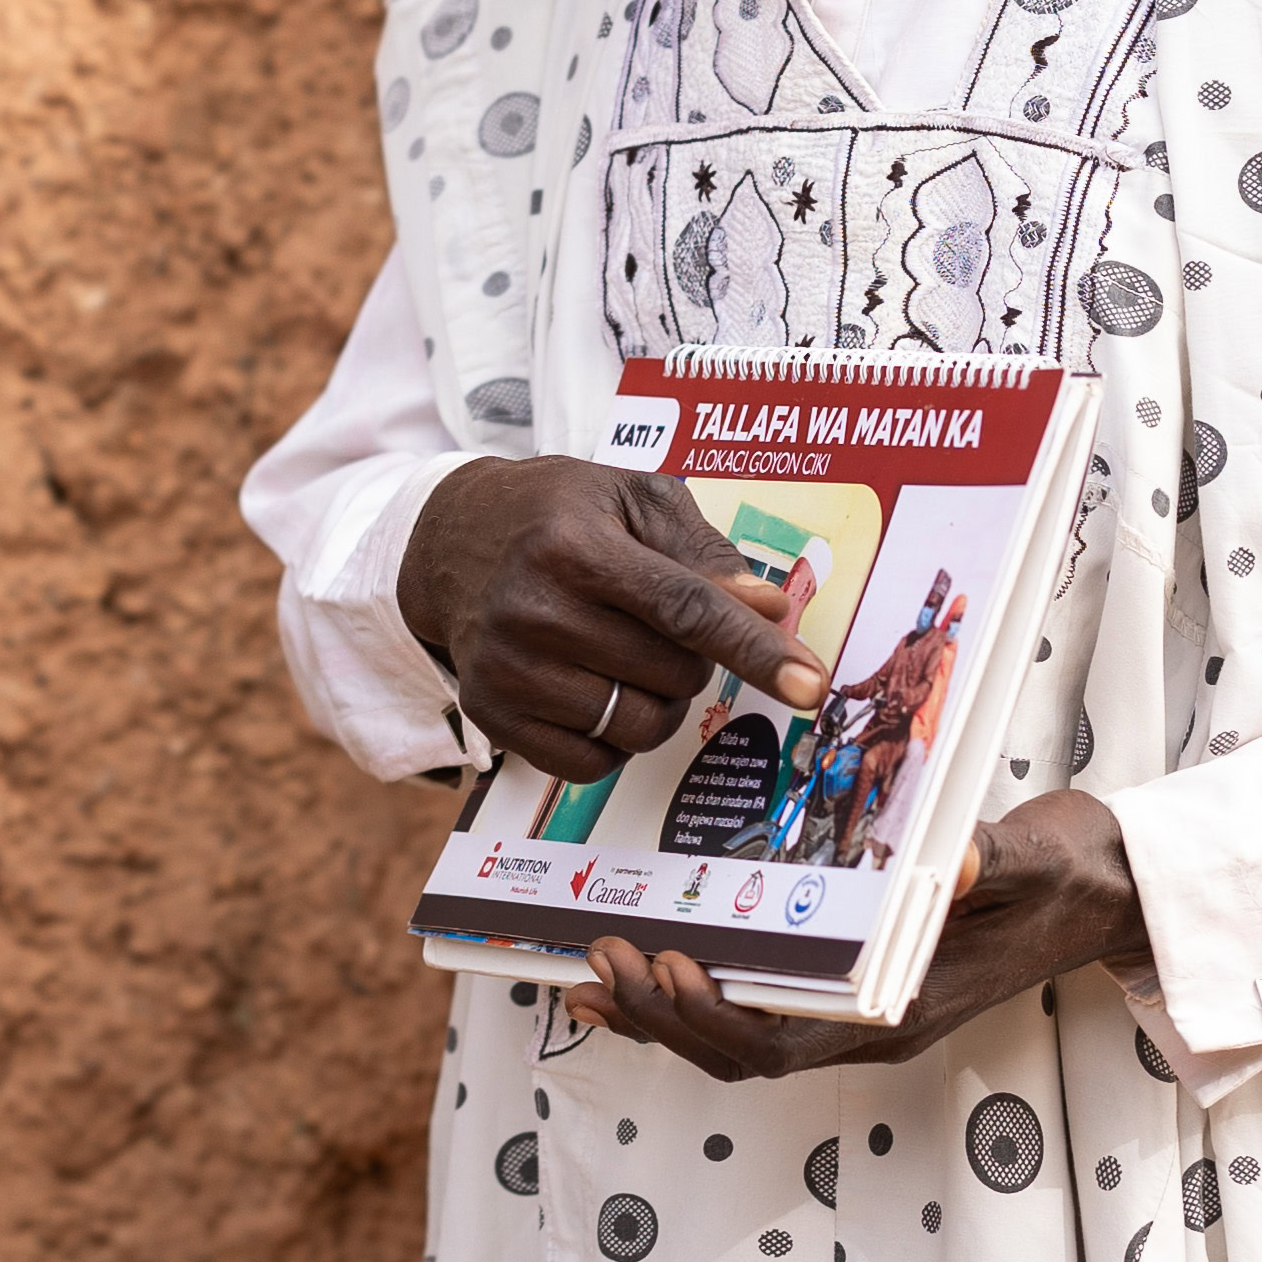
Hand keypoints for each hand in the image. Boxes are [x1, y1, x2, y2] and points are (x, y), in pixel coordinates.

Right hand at [399, 455, 826, 779]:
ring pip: (641, 726)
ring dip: (659, 699)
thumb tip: (771, 609)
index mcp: (573, 545)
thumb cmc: (557, 513)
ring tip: (623, 650)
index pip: (686, 610)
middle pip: (673, 673)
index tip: (812, 684)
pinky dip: (615, 735)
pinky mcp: (491, 713)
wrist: (449, 538)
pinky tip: (593, 685)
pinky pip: (593, 762)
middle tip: (653, 618)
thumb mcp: (632, 499)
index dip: (756, 649)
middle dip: (691, 656)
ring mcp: (507, 669)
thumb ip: (705, 553)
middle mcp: (532, 609)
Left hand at [563, 790, 1149, 1075]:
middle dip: (663, 1015)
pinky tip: (640, 969)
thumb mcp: (1028, 858)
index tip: (669, 966)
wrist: (1105, 889)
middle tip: (600, 957)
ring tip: (592, 973)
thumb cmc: (1066, 875)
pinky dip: (689, 997)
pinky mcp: (849, 988)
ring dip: (661, 1013)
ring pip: (737, 1040)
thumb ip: (983, 864)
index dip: (716, 1018)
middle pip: (742, 1052)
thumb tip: (947, 869)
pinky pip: (755, 1009)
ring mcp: (858, 1015)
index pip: (785, 1046)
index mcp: (904, 1013)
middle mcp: (870, 1029)